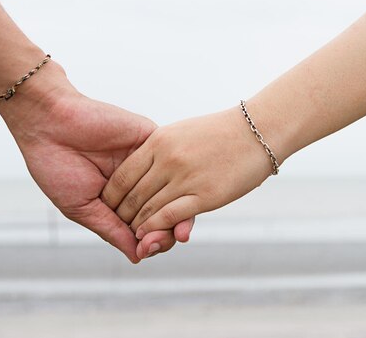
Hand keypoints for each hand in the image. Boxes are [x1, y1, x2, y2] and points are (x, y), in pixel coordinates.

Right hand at [0, 61, 192, 262]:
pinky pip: (172, 164)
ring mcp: (146, 162)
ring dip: (174, 212)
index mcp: (119, 200)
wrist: (49, 123)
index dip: (151, 241)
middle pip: (165, 211)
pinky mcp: (151, 140)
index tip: (146, 251)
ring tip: (168, 230)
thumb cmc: (56, 166)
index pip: (145, 225)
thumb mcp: (82, 208)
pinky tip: (169, 201)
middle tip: (158, 243)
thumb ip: (112, 230)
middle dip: (165, 231)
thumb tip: (138, 257)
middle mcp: (137, 182)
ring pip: (173, 190)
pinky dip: (173, 184)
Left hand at [101, 106, 275, 239]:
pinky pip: (169, 215)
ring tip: (129, 234)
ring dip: (135, 225)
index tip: (108, 205)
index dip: (112, 194)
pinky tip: (146, 235)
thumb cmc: (220, 131)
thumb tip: (143, 163)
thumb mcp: (181, 132)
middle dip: (120, 213)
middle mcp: (167, 159)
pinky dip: (154, 227)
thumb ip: (159, 148)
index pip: (123, 174)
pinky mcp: (205, 195)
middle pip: (132, 194)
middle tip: (115, 225)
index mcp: (158, 141)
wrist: (257, 130)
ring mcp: (186, 177)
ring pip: (147, 208)